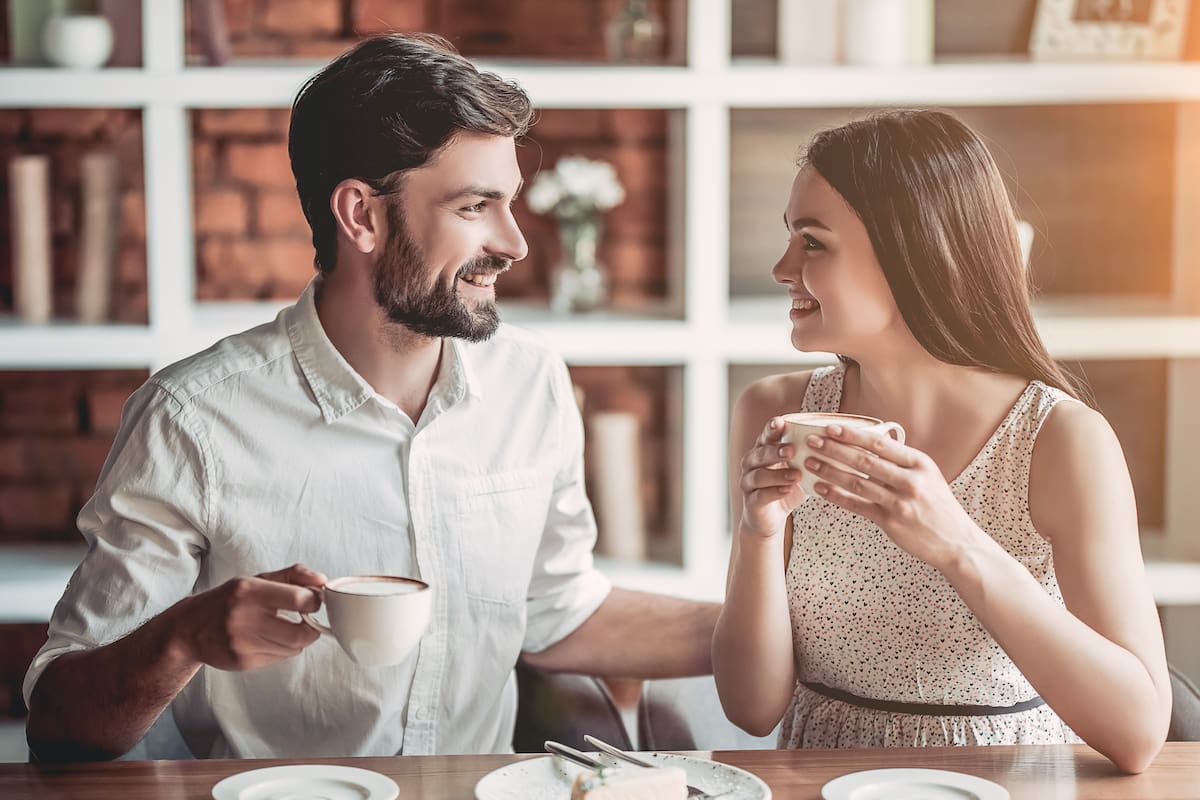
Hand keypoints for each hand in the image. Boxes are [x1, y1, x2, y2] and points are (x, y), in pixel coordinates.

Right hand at [172, 564, 326, 670]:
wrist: (188, 629)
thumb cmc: (229, 600)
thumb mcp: (256, 580)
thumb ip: (292, 575)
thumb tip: (322, 580)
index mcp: (249, 591)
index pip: (300, 599)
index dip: (314, 602)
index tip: (313, 601)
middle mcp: (244, 618)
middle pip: (301, 633)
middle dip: (311, 628)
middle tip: (308, 621)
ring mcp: (242, 643)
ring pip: (292, 648)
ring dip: (297, 640)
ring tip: (283, 628)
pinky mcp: (242, 662)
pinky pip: (279, 658)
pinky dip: (281, 649)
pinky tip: (267, 640)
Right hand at [738, 417, 806, 538]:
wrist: (769, 519)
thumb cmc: (786, 488)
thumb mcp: (800, 469)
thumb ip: (810, 456)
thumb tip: (839, 440)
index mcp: (763, 450)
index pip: (766, 436)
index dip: (772, 429)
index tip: (781, 422)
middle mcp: (752, 464)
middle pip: (759, 453)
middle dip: (775, 450)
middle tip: (792, 449)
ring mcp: (748, 483)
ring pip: (758, 475)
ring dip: (777, 474)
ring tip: (796, 474)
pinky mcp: (751, 503)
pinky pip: (760, 495)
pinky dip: (773, 492)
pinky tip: (786, 490)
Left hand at [803, 424, 979, 568]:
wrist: (956, 542)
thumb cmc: (937, 505)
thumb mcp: (928, 476)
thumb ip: (902, 461)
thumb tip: (869, 442)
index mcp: (919, 463)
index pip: (880, 444)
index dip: (853, 435)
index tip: (831, 427)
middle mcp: (911, 481)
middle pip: (864, 461)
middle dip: (834, 449)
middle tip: (812, 441)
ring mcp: (900, 502)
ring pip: (857, 483)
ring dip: (829, 471)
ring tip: (809, 462)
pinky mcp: (891, 522)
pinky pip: (857, 505)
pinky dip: (836, 496)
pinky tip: (820, 488)